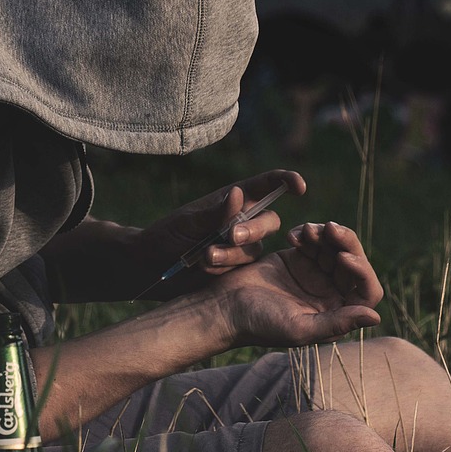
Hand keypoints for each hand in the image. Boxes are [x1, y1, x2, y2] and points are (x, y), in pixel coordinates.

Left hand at [133, 170, 305, 299]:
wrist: (151, 267)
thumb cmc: (167, 236)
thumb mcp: (188, 222)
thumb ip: (215, 212)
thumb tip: (238, 193)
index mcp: (232, 199)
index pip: (266, 185)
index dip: (286, 181)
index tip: (299, 186)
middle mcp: (241, 220)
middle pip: (269, 221)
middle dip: (253, 229)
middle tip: (231, 236)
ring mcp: (240, 247)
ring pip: (255, 248)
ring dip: (232, 253)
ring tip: (205, 256)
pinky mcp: (236, 270)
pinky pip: (244, 269)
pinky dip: (225, 268)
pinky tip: (203, 268)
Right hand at [215, 220, 383, 347]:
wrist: (225, 306)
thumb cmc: (260, 324)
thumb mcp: (300, 328)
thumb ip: (337, 322)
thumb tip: (376, 317)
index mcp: (336, 313)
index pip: (366, 291)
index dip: (362, 271)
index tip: (343, 257)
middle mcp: (330, 294)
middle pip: (354, 262)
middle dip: (346, 242)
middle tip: (330, 227)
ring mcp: (315, 274)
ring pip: (335, 247)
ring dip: (326, 234)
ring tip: (307, 230)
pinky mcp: (298, 258)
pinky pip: (314, 240)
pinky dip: (308, 233)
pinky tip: (293, 236)